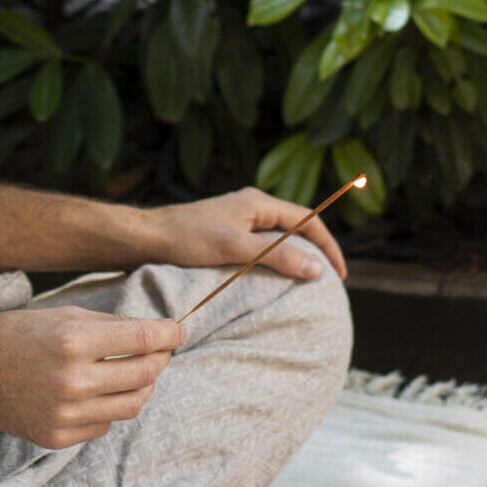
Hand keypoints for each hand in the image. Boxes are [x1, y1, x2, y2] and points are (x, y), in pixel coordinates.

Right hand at [0, 306, 184, 448]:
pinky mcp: (58, 437)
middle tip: (161, 350)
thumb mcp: (66, 316)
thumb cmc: (20, 334)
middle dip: (160, 359)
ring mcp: (65, 413)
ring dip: (142, 386)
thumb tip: (158, 334)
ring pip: (132, 405)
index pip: (142, 338)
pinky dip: (110, 408)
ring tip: (135, 372)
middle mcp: (71, 380)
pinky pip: (104, 424)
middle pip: (144, 374)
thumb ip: (113, 326)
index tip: (179, 331)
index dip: (169, 334)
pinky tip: (96, 393)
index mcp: (73, 341)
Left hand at [145, 187, 347, 282]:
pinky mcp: (226, 234)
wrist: (147, 238)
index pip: (308, 221)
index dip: (328, 246)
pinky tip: (272, 279)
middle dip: (315, 251)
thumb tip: (317, 268)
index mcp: (258, 203)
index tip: (339, 275)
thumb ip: (276, 256)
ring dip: (294, 257)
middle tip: (327, 281)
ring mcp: (238, 220)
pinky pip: (261, 246)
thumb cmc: (187, 239)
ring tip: (305, 283)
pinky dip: (274, 261)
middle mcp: (251, 207)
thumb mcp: (235, 248)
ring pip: (278, 238)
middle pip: (296, 228)